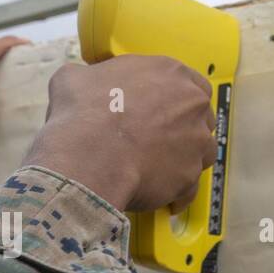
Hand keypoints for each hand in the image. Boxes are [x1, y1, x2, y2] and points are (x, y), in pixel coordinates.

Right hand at [20, 55, 216, 212]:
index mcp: (169, 73)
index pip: (190, 82)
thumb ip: (88, 77)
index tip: (162, 110)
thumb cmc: (82, 113)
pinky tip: (162, 199)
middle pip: (200, 116)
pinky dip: (177, 194)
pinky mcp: (189, 176)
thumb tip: (81, 82)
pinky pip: (188, 188)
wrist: (88, 156)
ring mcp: (196, 141)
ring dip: (184, 160)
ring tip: (160, 171)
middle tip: (158, 141)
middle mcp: (192, 104)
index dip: (175, 98)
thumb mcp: (72, 80)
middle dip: (184, 129)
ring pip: (201, 151)